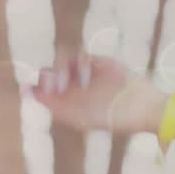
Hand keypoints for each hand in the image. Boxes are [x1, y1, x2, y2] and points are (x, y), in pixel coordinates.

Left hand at [26, 51, 165, 135]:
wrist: (143, 107)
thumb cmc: (117, 119)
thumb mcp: (83, 120)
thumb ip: (58, 108)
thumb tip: (32, 95)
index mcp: (70, 104)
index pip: (45, 91)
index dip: (36, 88)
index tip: (31, 90)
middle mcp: (76, 88)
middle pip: (50, 72)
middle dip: (48, 77)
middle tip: (55, 85)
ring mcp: (87, 73)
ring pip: (62, 60)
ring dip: (60, 67)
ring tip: (66, 80)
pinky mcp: (99, 61)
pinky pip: (79, 54)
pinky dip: (78, 61)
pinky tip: (84, 74)